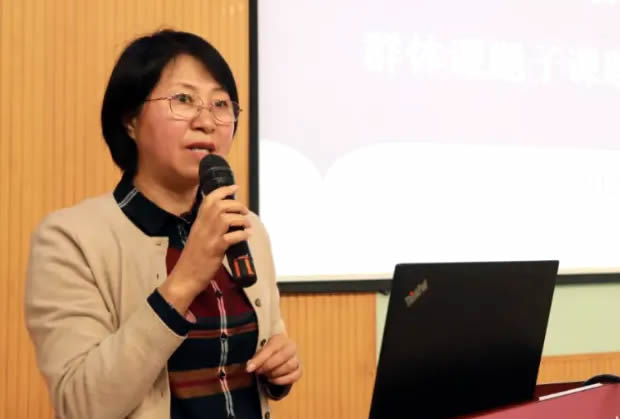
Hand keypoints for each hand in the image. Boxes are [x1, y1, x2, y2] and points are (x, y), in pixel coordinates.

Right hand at [159, 184, 251, 313]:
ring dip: (241, 219)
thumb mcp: (199, 236)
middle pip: (220, 206)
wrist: (184, 277)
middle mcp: (202, 226)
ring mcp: (208, 237)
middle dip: (237, 205)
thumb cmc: (193, 258)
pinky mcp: (215, 249)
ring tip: (247, 225)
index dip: (223, 190)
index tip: (235, 187)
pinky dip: (242, 235)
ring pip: (226, 218)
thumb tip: (227, 216)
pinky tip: (247, 236)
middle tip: (244, 211)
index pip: (209, 199)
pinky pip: (231, 237)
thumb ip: (209, 225)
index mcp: (198, 222)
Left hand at [246, 334, 301, 385]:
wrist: (279, 356)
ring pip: (289, 366)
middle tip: (259, 372)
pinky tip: (272, 380)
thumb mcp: (261, 352)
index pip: (271, 348)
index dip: (259, 359)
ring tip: (266, 375)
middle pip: (283, 356)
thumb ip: (256, 359)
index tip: (249, 369)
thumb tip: (249, 366)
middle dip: (268, 366)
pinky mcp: (299, 370)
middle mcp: (291, 347)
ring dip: (275, 373)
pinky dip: (282, 380)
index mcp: (280, 339)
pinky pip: (294, 376)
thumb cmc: (268, 354)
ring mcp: (297, 358)